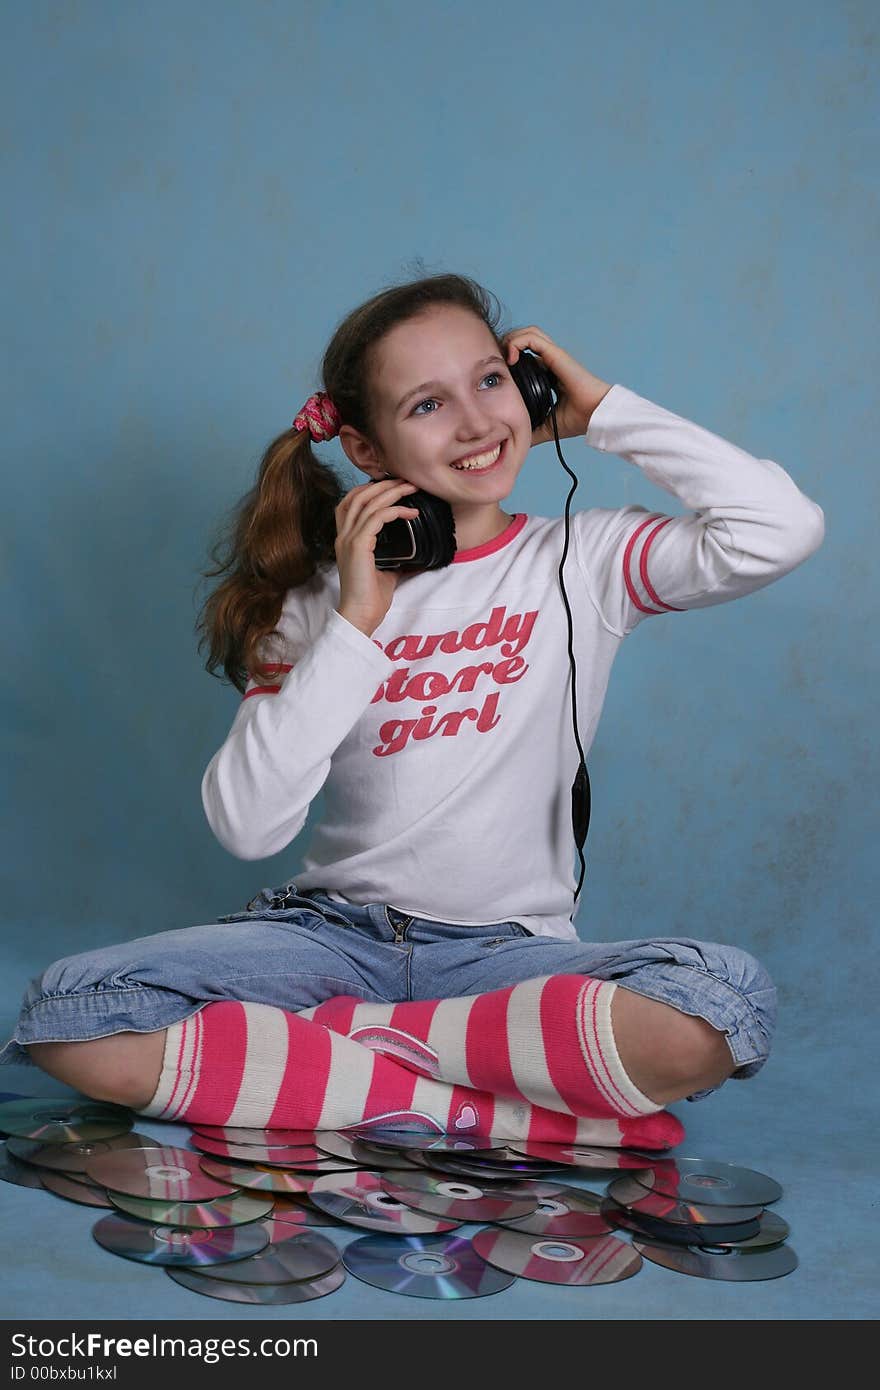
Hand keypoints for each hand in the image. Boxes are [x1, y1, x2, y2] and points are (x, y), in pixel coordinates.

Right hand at [333, 478, 420, 635]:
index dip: (369, 489)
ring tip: (411, 488)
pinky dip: (395, 510)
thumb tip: (412, 550)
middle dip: (383, 484)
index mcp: (345, 539)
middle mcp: (343, 536)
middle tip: (406, 480)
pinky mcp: (358, 546)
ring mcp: (348, 539)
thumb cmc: (370, 598)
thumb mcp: (385, 570)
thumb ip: (393, 555)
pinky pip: (377, 518)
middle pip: (358, 495)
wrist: (360, 616)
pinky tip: (410, 513)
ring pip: (368, 502)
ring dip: (391, 492)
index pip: (350, 502)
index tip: (391, 486)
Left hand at [500, 325, 613, 445]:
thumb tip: (517, 441)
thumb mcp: (547, 426)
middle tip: (498, 364)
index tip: (501, 376)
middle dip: (507, 346)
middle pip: (525, 340)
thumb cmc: (578, 419)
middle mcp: (551, 361)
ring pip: (528, 333)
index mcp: (549, 374)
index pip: (526, 357)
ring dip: (511, 340)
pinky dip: (517, 342)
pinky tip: (511, 359)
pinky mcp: (556, 354)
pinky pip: (531, 338)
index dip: (510, 360)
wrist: (595, 415)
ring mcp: (554, 356)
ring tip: (504, 358)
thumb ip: (532, 429)